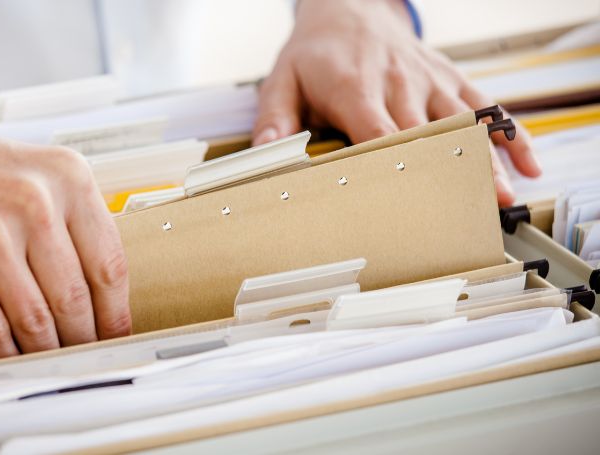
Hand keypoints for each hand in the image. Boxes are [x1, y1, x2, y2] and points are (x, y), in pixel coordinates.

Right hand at [0, 114, 130, 358]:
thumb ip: (72, 220)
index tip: (117, 336)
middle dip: (84, 339)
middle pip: (76, 297)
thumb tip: (102, 291)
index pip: (109, 264)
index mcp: (68, 177)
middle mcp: (35, 202)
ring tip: (54, 365)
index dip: (116, 312)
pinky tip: (14, 362)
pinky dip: (6, 354)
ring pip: (36, 318)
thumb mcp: (37, 174)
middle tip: (87, 358)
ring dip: (48, 352)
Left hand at [253, 0, 540, 205]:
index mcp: (355, 89)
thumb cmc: (314, 54)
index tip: (409, 203)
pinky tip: (527, 164)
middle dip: (446, 173)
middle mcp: (398, 84)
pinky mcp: (447, 77)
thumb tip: (267, 152)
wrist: (347, 8)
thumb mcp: (283, 80)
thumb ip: (276, 118)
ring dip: (484, 160)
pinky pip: (484, 104)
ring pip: (463, 122)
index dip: (394, 168)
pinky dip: (509, 133)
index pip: (378, 134)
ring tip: (502, 197)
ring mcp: (428, 80)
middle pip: (427, 135)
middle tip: (465, 212)